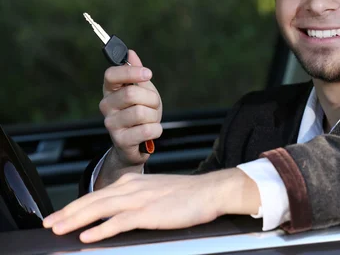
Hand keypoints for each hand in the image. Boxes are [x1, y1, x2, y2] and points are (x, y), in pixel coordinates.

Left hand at [43, 169, 259, 242]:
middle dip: (67, 213)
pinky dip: (100, 230)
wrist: (210, 191)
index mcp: (133, 183)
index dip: (76, 206)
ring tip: (58, 230)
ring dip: (75, 220)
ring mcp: (139, 200)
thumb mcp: (157, 191)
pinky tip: (87, 238)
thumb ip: (137, 198)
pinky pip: (119, 222)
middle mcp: (132, 188)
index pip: (97, 195)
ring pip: (99, 209)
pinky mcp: (149, 213)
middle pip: (92, 201)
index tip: (60, 215)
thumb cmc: (187, 195)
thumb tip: (120, 211)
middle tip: (48, 223)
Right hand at [97, 50, 162, 185]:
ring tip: (150, 120)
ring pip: (141, 112)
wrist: (138, 144)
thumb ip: (137, 73)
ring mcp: (111, 124)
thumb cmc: (140, 114)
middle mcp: (106, 106)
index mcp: (110, 90)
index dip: (131, 72)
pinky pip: (147, 129)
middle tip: (152, 105)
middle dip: (151, 99)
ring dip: (154, 116)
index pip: (111, 74)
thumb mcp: (142, 91)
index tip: (148, 73)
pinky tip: (151, 131)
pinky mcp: (121, 140)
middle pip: (132, 93)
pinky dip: (156, 129)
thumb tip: (131, 53)